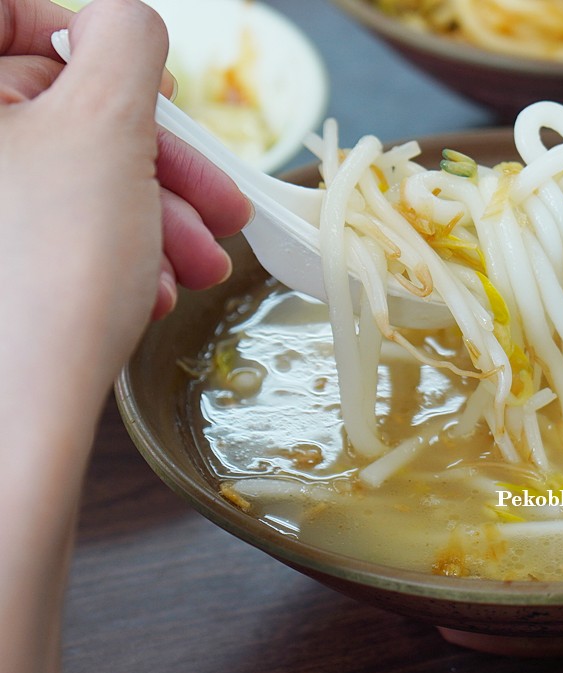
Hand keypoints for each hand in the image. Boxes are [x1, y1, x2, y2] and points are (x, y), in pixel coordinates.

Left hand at [0, 1, 248, 672]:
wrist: (13, 419)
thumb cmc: (52, 266)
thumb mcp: (111, 125)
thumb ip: (130, 44)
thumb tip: (130, 30)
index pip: (4, 14)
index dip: (89, 40)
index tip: (154, 93)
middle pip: (53, 109)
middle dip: (154, 161)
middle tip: (218, 202)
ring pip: (66, 178)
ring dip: (152, 216)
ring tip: (196, 267)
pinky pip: (51, 230)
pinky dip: (115, 251)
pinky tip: (151, 290)